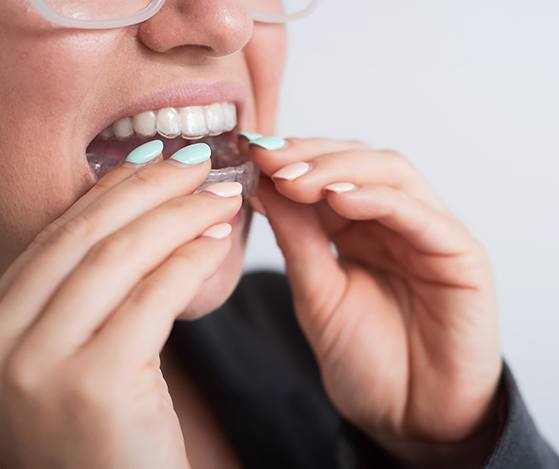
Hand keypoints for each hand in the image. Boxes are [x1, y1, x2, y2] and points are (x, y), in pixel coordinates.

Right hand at [0, 149, 241, 467]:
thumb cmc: (107, 434)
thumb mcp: (81, 354)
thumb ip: (92, 295)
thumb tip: (136, 217)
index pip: (59, 235)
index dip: (111, 189)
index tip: (155, 159)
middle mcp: (3, 340)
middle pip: (87, 236)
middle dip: (150, 188)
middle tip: (199, 162)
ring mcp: (41, 364)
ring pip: (120, 257)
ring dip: (180, 215)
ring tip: (222, 195)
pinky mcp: (96, 386)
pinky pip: (153, 298)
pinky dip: (191, 260)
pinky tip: (220, 240)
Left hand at [243, 136, 501, 465]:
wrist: (409, 419)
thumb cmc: (364, 358)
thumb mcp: (316, 292)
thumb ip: (297, 237)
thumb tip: (265, 183)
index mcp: (361, 227)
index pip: (329, 172)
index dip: (290, 158)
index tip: (248, 153)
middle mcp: (396, 221)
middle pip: (359, 161)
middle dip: (310, 155)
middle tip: (267, 157)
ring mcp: (431, 233)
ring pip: (391, 175)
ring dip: (339, 169)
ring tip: (293, 177)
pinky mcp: (462, 255)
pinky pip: (421, 216)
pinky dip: (379, 200)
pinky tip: (340, 198)